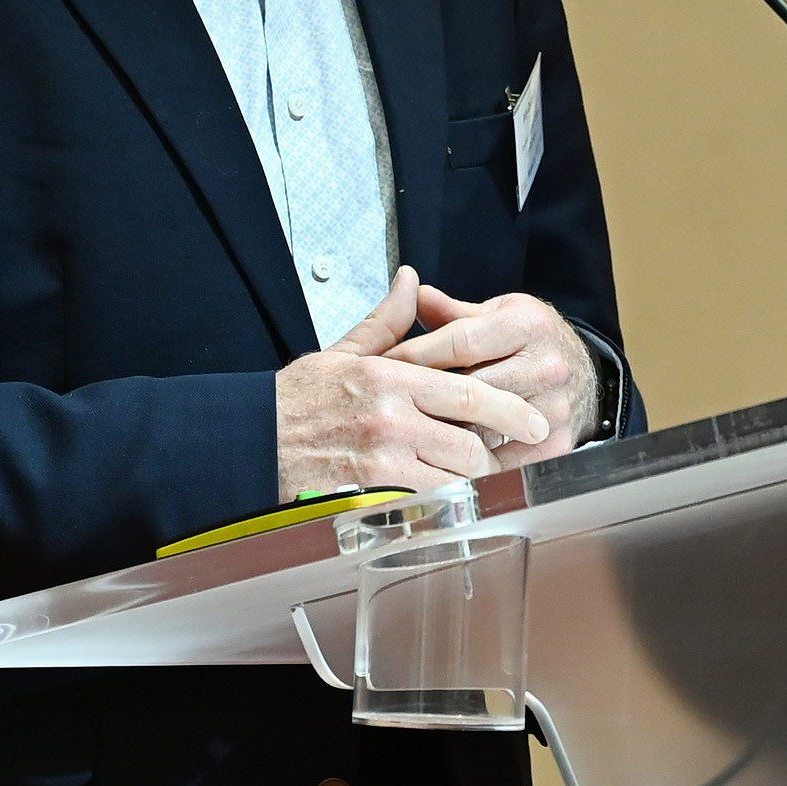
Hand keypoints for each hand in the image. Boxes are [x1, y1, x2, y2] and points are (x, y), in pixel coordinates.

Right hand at [275, 266, 551, 499]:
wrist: (252, 440)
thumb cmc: (297, 399)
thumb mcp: (344, 351)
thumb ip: (387, 320)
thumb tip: (410, 281)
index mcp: (390, 377)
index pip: (469, 393)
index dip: (510, 412)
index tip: (534, 423)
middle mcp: (390, 418)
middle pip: (471, 443)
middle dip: (493, 454)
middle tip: (504, 456)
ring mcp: (381, 460)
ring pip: (453, 477)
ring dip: (470, 481)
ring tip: (478, 478)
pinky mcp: (369, 494)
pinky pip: (424, 503)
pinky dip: (440, 502)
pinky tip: (445, 498)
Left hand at [383, 285, 596, 467]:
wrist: (582, 374)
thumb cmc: (529, 340)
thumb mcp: (498, 313)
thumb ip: (452, 311)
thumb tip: (409, 291)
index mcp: (528, 324)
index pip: (460, 342)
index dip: (416, 354)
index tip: (382, 365)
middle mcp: (546, 365)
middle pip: (470, 387)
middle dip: (422, 396)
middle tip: (383, 405)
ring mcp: (554, 407)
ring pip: (483, 427)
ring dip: (444, 433)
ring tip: (405, 435)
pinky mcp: (557, 443)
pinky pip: (503, 459)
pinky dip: (472, 462)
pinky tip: (442, 460)